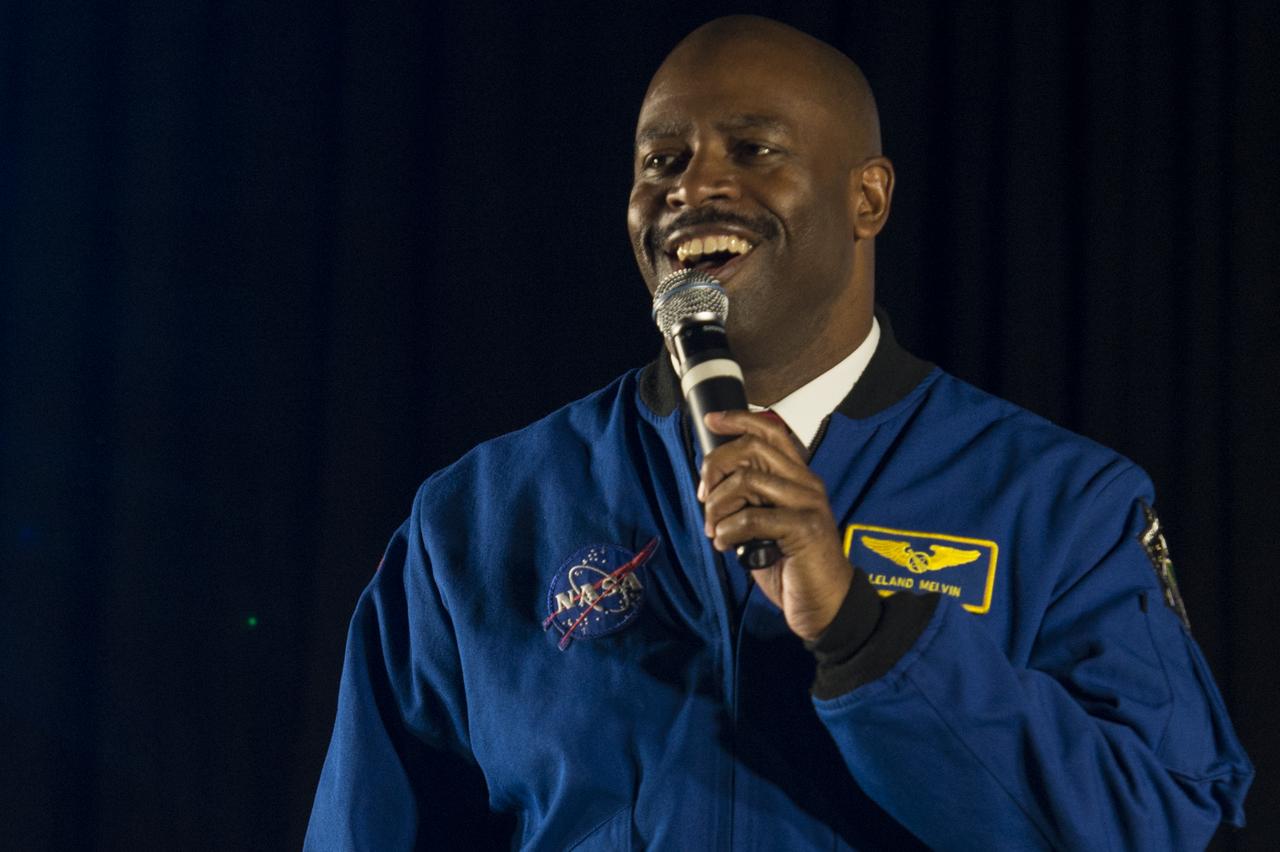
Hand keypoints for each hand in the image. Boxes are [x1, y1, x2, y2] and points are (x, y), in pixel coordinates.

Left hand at [697, 410, 852, 640]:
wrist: (825, 605)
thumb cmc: (793, 566)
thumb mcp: (766, 524)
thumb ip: (750, 500)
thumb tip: (713, 485)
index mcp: (798, 478)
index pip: (771, 432)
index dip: (739, 419)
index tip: (711, 420)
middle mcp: (806, 484)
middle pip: (752, 448)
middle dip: (716, 468)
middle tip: (704, 498)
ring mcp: (808, 504)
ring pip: (746, 481)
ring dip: (717, 507)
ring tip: (715, 531)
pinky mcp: (804, 528)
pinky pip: (750, 518)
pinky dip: (727, 532)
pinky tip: (727, 547)